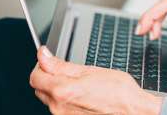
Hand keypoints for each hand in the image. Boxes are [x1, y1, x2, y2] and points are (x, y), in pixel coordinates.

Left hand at [30, 46, 161, 114]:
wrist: (131, 111)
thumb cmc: (118, 91)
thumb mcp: (90, 70)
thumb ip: (61, 65)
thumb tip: (43, 56)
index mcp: (62, 91)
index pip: (35, 77)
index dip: (41, 65)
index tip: (49, 59)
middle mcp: (58, 107)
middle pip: (40, 88)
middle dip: (49, 76)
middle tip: (68, 70)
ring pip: (49, 98)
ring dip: (57, 88)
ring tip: (80, 83)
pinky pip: (59, 107)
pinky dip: (65, 99)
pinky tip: (82, 94)